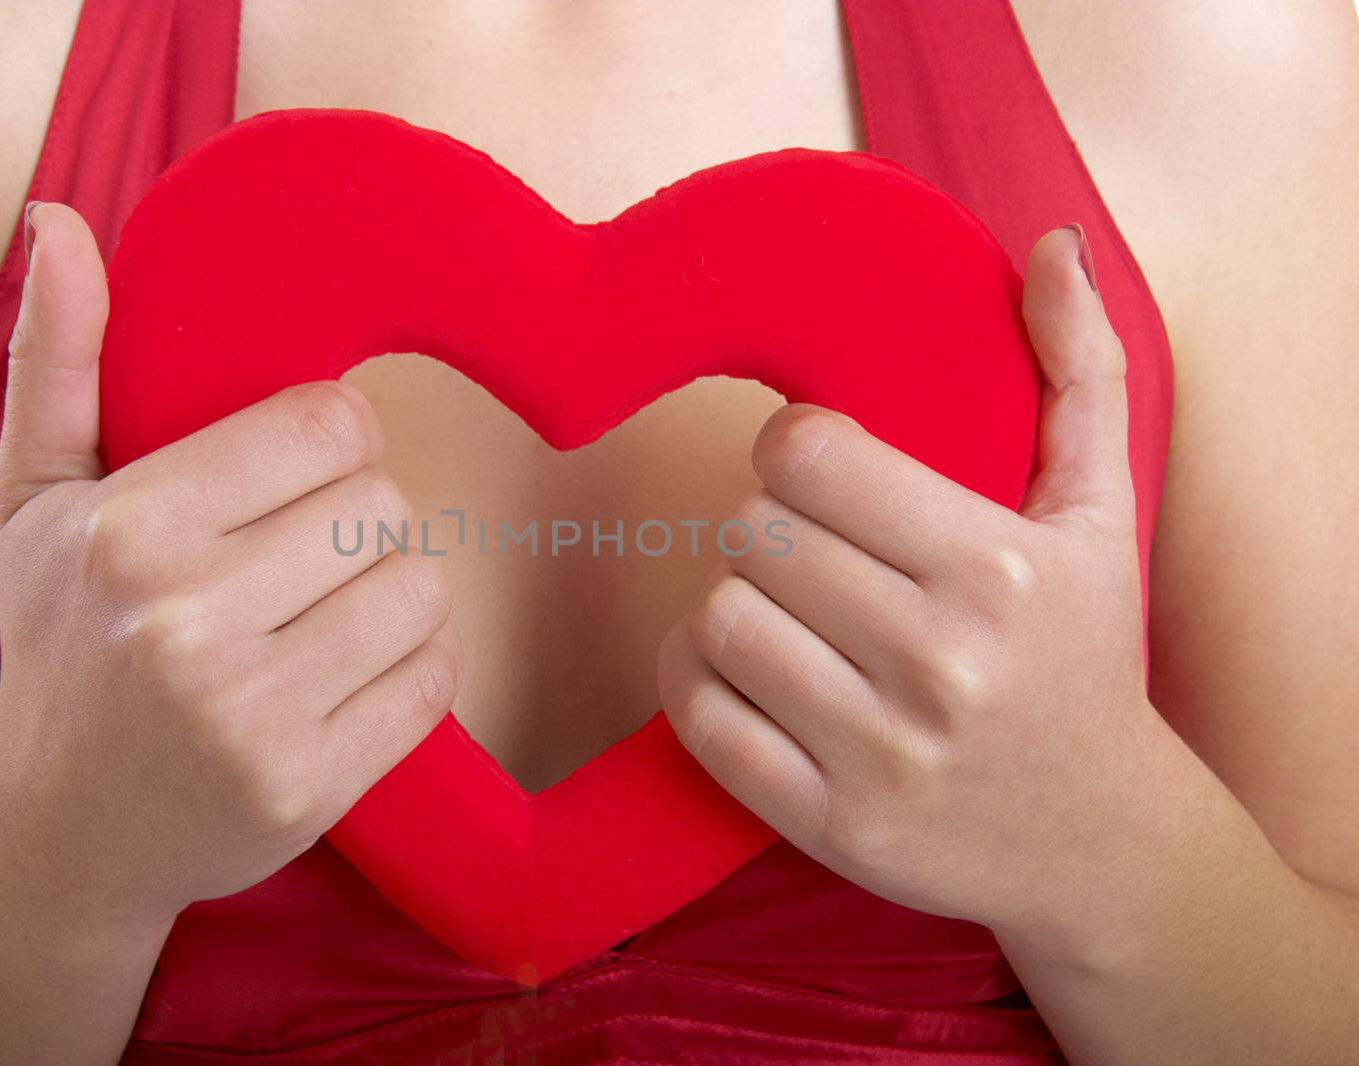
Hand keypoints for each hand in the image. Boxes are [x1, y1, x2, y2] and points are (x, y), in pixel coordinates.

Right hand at [0, 203, 459, 923]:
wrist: (64, 830)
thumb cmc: (63, 641)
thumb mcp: (37, 497)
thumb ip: (57, 357)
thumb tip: (55, 223)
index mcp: (131, 528)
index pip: (330, 425)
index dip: (332, 441)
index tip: (296, 474)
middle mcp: (186, 622)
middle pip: (383, 506)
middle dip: (357, 521)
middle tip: (301, 557)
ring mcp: (251, 715)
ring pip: (421, 588)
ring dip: (391, 594)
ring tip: (321, 616)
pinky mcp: (308, 787)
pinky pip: (435, 679)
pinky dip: (412, 669)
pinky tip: (344, 677)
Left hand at [659, 225, 1191, 944]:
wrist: (1101, 843)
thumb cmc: (1084, 657)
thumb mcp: (1102, 514)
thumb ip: (1080, 370)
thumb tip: (1048, 245)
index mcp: (999, 568)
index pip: (806, 455)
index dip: (795, 449)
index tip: (822, 469)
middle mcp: (941, 662)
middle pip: (751, 532)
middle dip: (769, 529)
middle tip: (810, 549)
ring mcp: (881, 753)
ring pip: (715, 617)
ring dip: (732, 602)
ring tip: (785, 611)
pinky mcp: (829, 823)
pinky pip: (698, 715)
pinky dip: (697, 679)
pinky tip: (747, 670)